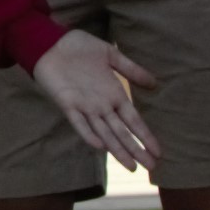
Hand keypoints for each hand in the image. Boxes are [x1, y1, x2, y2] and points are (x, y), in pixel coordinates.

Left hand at [31, 29, 160, 171]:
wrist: (51, 42)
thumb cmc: (79, 48)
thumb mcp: (110, 55)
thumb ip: (131, 69)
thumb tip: (154, 83)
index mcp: (114, 95)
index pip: (133, 121)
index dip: (145, 136)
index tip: (158, 152)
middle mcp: (102, 105)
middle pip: (122, 132)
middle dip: (136, 150)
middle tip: (151, 167)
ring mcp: (85, 107)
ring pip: (104, 133)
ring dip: (117, 149)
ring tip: (130, 166)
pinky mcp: (67, 104)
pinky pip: (79, 122)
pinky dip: (88, 134)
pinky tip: (99, 146)